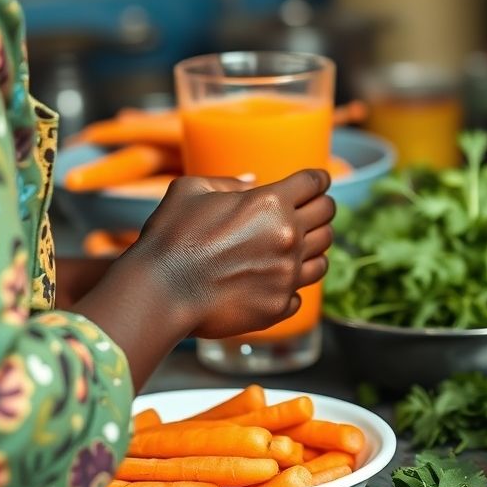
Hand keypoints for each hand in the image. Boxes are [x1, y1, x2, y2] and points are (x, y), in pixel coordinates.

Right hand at [125, 169, 333, 338]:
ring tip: (297, 248)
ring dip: (313, 248)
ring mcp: (287, 274)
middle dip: (321, 209)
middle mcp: (287, 236)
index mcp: (272, 202)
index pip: (316, 183)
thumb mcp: (192, 190)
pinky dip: (292, 287)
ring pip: (324, 256)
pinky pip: (301, 294)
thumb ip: (229, 182)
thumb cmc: (171, 237)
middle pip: (328, 215)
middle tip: (310, 212)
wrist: (159, 292)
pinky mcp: (278, 306)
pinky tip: (276, 282)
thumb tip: (252, 180)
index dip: (317, 181)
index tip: (317, 184)